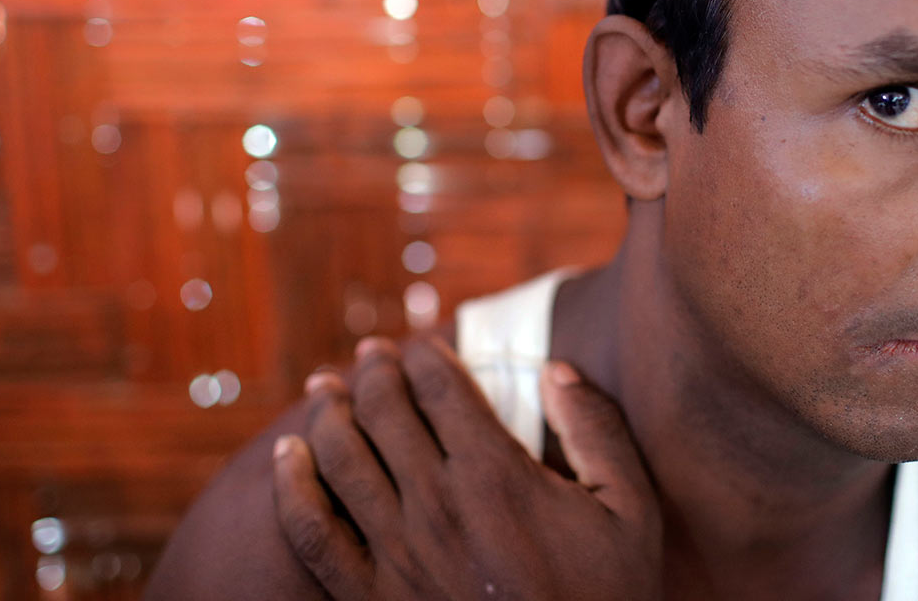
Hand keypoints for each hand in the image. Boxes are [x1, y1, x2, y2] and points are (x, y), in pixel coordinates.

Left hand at [272, 335, 661, 599]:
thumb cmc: (605, 597)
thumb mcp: (631, 512)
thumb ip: (598, 431)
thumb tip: (555, 369)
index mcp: (497, 477)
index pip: (441, 388)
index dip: (425, 354)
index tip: (420, 343)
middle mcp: (437, 506)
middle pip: (386, 410)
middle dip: (375, 369)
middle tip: (371, 352)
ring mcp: (396, 554)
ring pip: (340, 458)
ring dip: (329, 410)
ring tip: (325, 385)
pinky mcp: (369, 598)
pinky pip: (310, 531)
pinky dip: (291, 486)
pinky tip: (287, 455)